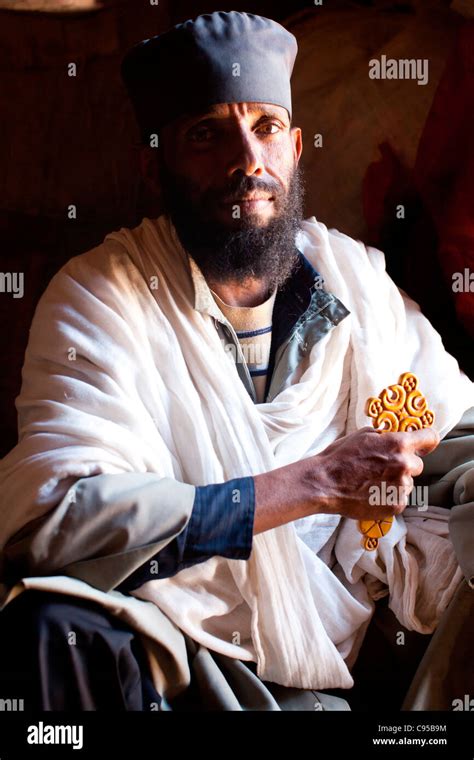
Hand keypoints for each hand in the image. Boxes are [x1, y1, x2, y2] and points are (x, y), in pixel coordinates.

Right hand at [310, 426, 439, 520]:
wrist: (324, 483)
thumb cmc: (340, 457)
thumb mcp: (362, 435)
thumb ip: (385, 436)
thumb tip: (395, 435)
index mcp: (398, 444)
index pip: (430, 438)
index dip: (426, 440)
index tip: (423, 444)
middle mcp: (404, 465)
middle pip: (418, 464)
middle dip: (404, 464)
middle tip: (383, 467)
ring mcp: (401, 487)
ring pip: (408, 482)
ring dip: (396, 482)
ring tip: (373, 482)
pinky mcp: (396, 505)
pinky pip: (400, 498)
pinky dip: (389, 496)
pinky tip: (372, 492)